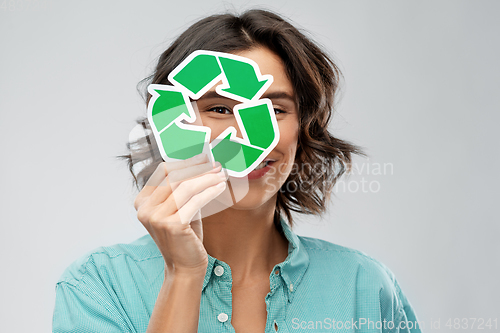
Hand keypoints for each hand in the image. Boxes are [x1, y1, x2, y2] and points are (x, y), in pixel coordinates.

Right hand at [134, 154, 225, 275]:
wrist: (184, 266)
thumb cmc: (184, 236)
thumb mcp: (179, 208)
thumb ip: (183, 188)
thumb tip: (202, 163)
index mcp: (142, 201)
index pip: (164, 171)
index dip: (185, 162)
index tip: (203, 158)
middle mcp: (145, 208)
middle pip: (175, 176)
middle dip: (198, 168)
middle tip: (217, 165)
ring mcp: (157, 217)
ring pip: (186, 187)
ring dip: (207, 178)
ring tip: (222, 175)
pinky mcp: (173, 225)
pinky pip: (195, 201)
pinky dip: (210, 191)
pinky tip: (221, 187)